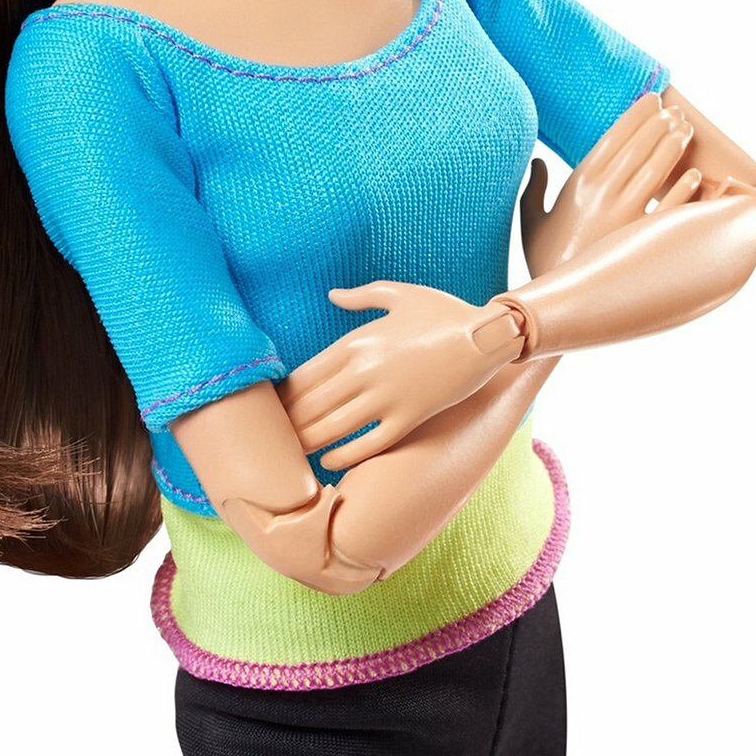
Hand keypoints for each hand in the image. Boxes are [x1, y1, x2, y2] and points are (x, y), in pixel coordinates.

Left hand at [276, 281, 517, 470]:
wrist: (486, 334)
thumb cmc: (442, 311)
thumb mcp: (399, 294)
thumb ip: (360, 296)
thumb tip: (332, 294)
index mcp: (356, 342)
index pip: (304, 375)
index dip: (282, 396)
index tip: (269, 410)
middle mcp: (364, 371)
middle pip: (311, 405)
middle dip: (287, 424)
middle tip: (270, 440)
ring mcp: (386, 398)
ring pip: (333, 428)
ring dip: (308, 443)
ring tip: (291, 455)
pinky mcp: (409, 419)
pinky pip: (369, 444)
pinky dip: (345, 456)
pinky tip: (330, 461)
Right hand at [519, 90, 702, 276]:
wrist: (558, 297)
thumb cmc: (544, 258)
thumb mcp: (531, 220)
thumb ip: (535, 188)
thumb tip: (537, 162)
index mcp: (578, 184)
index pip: (612, 139)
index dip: (634, 117)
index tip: (651, 101)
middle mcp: (603, 195)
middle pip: (637, 150)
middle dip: (658, 125)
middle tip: (675, 109)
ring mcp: (625, 216)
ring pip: (655, 172)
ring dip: (672, 148)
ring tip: (686, 130)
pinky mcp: (640, 239)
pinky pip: (668, 210)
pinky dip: (683, 192)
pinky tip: (696, 176)